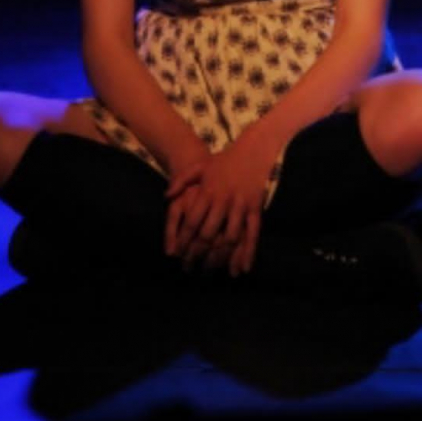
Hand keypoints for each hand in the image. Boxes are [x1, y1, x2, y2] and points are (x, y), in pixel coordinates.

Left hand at [164, 124, 278, 275]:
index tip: (176, 254)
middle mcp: (223, 200)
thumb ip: (181, 180)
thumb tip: (166, 196)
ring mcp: (241, 206)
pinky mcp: (255, 209)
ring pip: (229, 239)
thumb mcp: (199, 167)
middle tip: (188, 267)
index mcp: (208, 191)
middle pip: (208, 234)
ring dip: (219, 258)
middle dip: (197, 254)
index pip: (192, 221)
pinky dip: (247, 254)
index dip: (184, 240)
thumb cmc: (224, 160)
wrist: (253, 149)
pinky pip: (252, 235)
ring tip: (209, 270)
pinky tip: (241, 270)